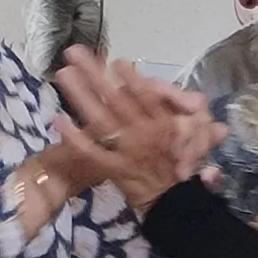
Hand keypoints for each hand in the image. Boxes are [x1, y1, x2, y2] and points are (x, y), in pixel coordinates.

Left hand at [54, 51, 223, 211]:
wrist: (175, 205)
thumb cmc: (183, 169)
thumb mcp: (197, 141)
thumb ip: (196, 122)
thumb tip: (199, 102)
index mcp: (166, 125)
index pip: (148, 96)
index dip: (132, 78)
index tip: (117, 61)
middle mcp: (144, 134)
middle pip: (117, 99)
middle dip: (95, 74)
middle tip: (73, 52)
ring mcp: (127, 151)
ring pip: (101, 119)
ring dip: (80, 96)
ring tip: (63, 74)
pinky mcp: (114, 168)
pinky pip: (92, 152)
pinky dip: (75, 137)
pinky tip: (58, 120)